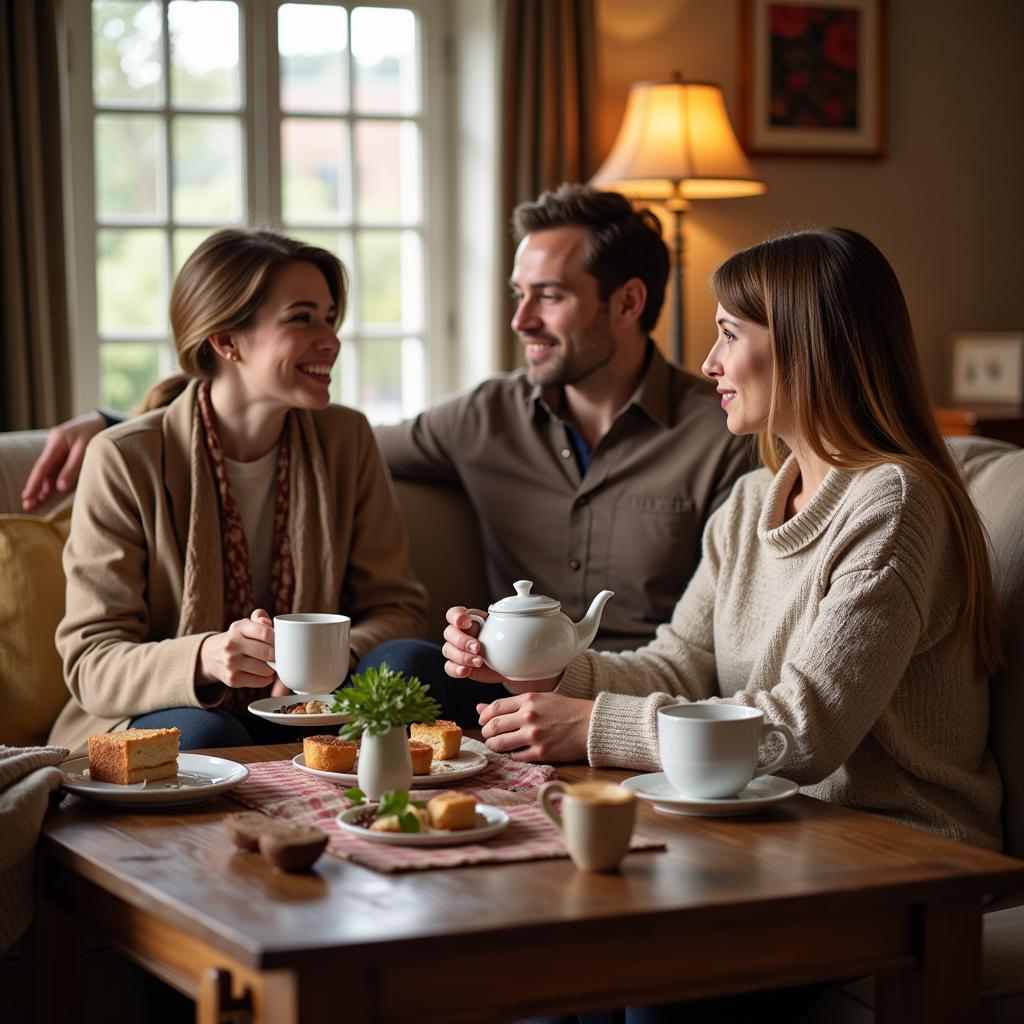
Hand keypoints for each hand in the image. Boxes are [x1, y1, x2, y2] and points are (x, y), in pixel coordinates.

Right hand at [21, 409, 107, 509]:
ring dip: (42, 487)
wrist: (103, 419)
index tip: (27, 495)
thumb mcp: (85, 449)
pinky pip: (55, 469)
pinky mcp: (64, 453)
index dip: (34, 483)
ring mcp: (58, 449)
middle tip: (27, 505)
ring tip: (35, 503)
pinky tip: (47, 493)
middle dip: (34, 488)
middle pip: (42, 470)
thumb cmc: (96, 432)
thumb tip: (59, 488)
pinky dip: (51, 481)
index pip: (43, 466)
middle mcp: (54, 445)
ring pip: (48, 471)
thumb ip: (72, 468)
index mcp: (57, 441)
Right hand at [197, 609, 276, 689]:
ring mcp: (230, 663)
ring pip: (266, 669)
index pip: (266, 633)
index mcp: (238, 628)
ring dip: (273, 668)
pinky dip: (266, 678)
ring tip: (269, 663)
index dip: (278, 639)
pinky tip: (262, 672)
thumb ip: (260, 617)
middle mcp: (231, 645)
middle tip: (278, 654)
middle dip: (277, 655)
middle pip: (268, 653)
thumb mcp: (247, 624)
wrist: (213, 655)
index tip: (281, 642)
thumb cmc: (239, 638)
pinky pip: (261, 681)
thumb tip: (267, 622)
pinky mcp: (232, 679)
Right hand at [442, 606, 506, 683]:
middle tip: (477, 647)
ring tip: (479, 662)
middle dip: (462, 640)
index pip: (454, 613)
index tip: (467, 622)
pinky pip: (449, 667)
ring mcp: (456, 650)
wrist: (509, 662)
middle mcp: (459, 633)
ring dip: (462, 657)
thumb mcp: (505, 628)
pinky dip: (456, 669)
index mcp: (469, 620)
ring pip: (448, 650)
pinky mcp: (457, 665)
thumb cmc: (506, 641)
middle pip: (449, 632)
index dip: (456, 616)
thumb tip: (507, 616)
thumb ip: (500, 621)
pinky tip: (466, 671)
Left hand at [477, 692, 593, 762]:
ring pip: (500, 744)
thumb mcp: (539, 699)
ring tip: (496, 745)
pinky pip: (516, 757)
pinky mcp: (541, 753)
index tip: (483, 721)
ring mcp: (534, 736)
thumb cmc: (566, 710)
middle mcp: (529, 716)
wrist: (590, 724)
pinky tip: (515, 751)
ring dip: (494, 746)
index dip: (484, 716)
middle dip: (486, 733)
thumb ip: (511, 704)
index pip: (494, 708)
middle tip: (488, 735)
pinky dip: (511, 755)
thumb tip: (480, 708)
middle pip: (493, 727)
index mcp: (528, 700)